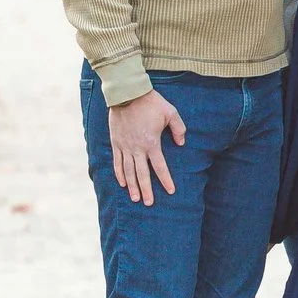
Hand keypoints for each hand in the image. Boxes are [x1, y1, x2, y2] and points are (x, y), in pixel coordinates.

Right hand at [107, 90, 185, 205]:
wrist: (127, 94)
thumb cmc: (151, 102)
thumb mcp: (171, 112)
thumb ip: (179, 129)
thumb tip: (181, 143)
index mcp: (151, 143)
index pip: (160, 167)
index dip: (165, 180)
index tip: (170, 191)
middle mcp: (137, 148)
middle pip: (142, 174)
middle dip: (146, 190)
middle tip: (149, 203)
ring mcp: (125, 146)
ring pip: (128, 171)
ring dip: (132, 186)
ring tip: (135, 198)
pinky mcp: (116, 143)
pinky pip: (117, 162)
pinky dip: (119, 174)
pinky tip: (122, 183)